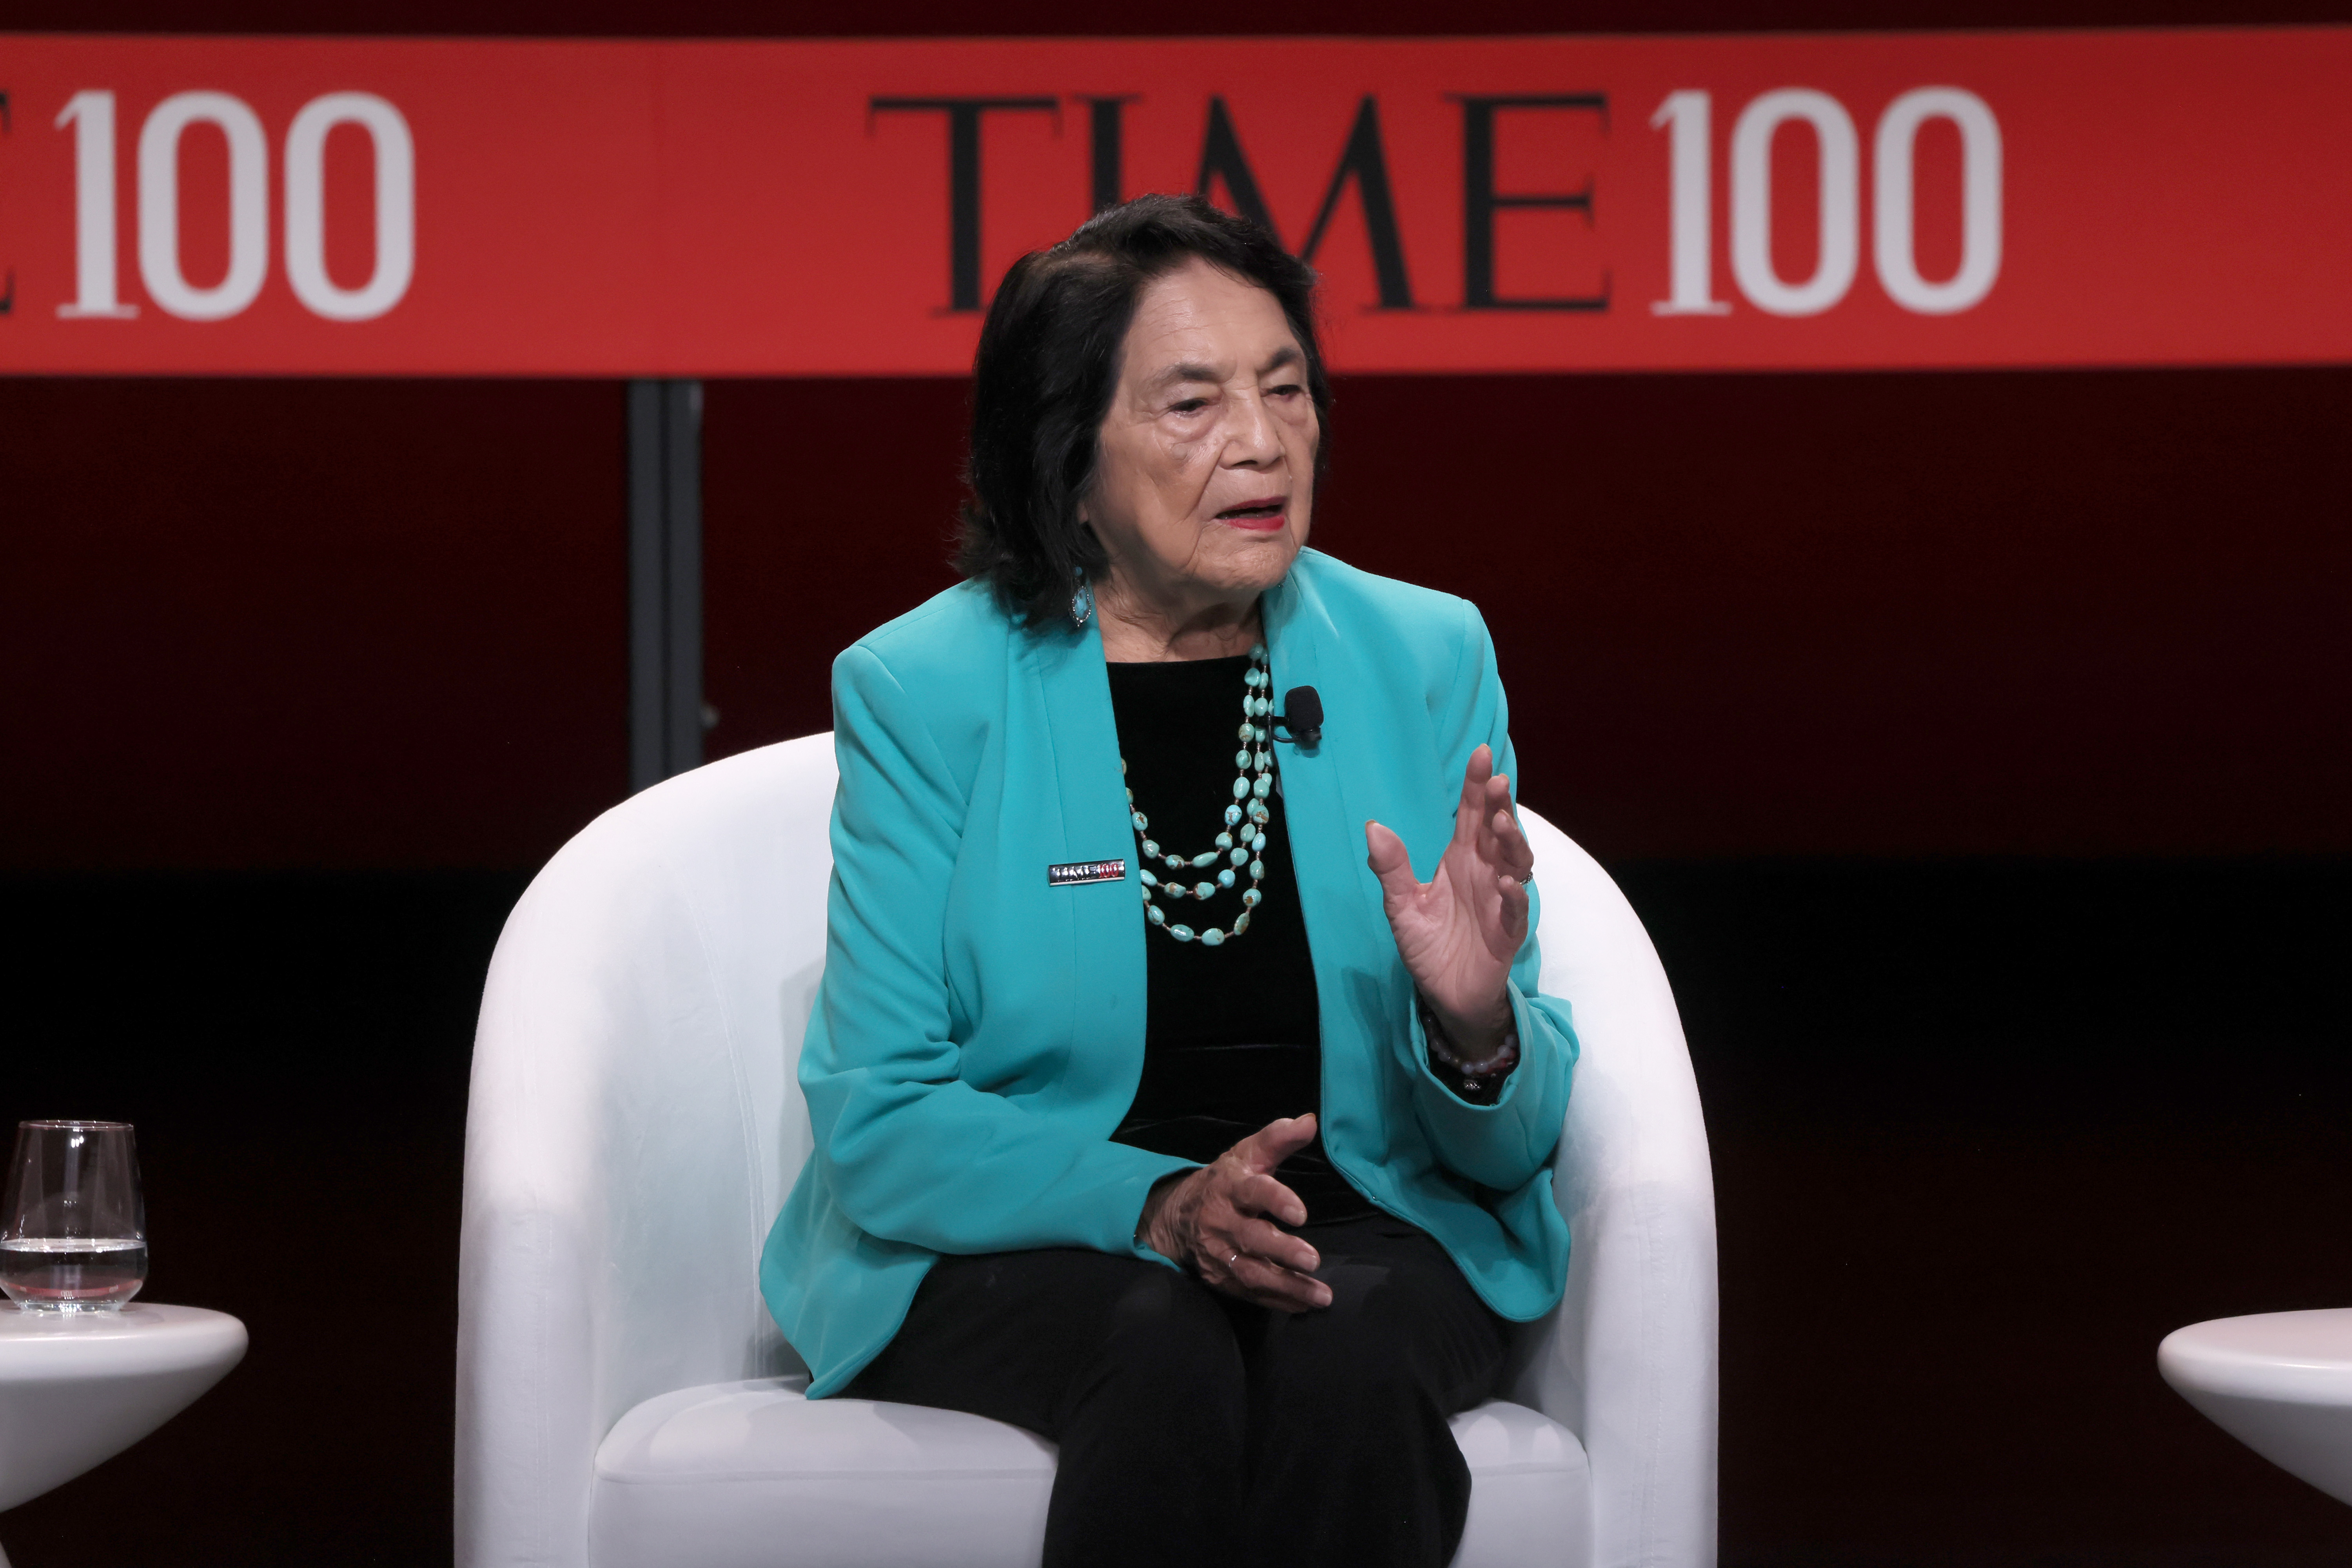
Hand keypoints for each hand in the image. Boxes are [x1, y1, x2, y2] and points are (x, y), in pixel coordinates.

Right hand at [1138, 1115, 1332, 1311]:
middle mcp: (1221, 1222)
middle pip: (1250, 1238)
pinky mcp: (1220, 1278)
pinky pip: (1250, 1293)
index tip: (1301, 1214)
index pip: (1251, 1191)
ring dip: (1287, 1286)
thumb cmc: (1225, 1181)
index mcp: (1229, 1187)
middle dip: (1282, 1250)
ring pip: (1251, 1272)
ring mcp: (1218, 1253)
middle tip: (1313, 1260)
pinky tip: (1305, 1304)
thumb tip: (1310, 1121)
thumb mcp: (1247, 1155)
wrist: (1177, 1216)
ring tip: (1322, 1296)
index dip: (1275, 1201)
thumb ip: (1278, 1139)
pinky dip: (1279, 1301)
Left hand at [1365, 744, 1533, 1059]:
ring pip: (1516, 863)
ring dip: (1512, 843)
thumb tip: (1373, 826)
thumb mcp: (1401, 905)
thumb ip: (1390, 869)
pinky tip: (1505, 882)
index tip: (1480, 755)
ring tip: (1500, 825)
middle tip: (1496, 780)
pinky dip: (1514, 895)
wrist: (1445, 994)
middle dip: (1500, 805)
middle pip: (1497, 832)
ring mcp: (1501, 901)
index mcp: (1460, 860)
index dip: (1477, 786)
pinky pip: (1516, 910)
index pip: (1471, 815)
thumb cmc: (1429, 946)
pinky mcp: (1508, 932)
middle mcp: (1485, 873)